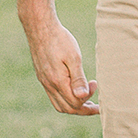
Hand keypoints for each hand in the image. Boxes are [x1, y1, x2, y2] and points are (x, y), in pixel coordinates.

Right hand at [17, 0, 98, 115]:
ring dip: (74, 106)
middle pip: (67, 108)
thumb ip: (78, 79)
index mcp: (58, 82)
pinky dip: (66, 99)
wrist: (40, 27)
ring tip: (88, 100)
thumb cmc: (60, 40)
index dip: (88, 99)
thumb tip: (83, 97)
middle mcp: (49, 85)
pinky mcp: (42, 77)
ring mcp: (44, 82)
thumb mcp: (73, 57)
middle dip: (83, 109)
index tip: (96, 84)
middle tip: (97, 104)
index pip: (75, 103)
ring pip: (59, 104)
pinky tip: (74, 90)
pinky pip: (54, 96)